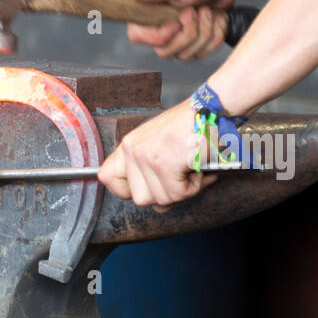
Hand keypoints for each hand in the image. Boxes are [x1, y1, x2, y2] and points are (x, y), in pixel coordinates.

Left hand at [97, 99, 218, 210]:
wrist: (211, 110)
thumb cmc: (189, 126)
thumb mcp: (160, 145)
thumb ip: (151, 174)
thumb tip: (158, 207)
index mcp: (129, 145)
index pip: (106, 177)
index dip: (125, 191)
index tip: (146, 188)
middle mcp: (132, 149)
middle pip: (139, 198)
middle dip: (164, 194)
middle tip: (179, 177)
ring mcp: (146, 157)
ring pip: (161, 200)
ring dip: (182, 190)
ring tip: (190, 167)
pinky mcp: (163, 163)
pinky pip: (178, 194)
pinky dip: (194, 186)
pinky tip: (197, 168)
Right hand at [124, 0, 234, 60]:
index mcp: (145, 7)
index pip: (137, 36)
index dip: (162, 33)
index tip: (180, 16)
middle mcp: (156, 23)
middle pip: (165, 51)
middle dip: (189, 32)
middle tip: (198, 9)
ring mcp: (174, 35)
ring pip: (185, 55)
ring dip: (205, 32)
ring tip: (207, 9)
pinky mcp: (191, 41)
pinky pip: (202, 53)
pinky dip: (215, 35)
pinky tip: (216, 17)